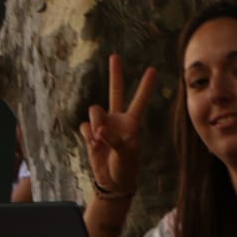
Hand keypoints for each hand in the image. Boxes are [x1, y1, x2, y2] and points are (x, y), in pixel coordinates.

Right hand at [80, 54, 156, 198]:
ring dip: (95, 123)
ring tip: (100, 139)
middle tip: (115, 55)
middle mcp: (118, 119)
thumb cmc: (125, 168)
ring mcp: (103, 124)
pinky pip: (84, 126)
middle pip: (116, 91)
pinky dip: (87, 135)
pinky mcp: (90, 131)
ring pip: (94, 110)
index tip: (153, 69)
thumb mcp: (125, 155)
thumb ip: (114, 140)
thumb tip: (100, 130)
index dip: (145, 86)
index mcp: (132, 123)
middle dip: (115, 73)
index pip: (139, 101)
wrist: (112, 181)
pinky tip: (93, 144)